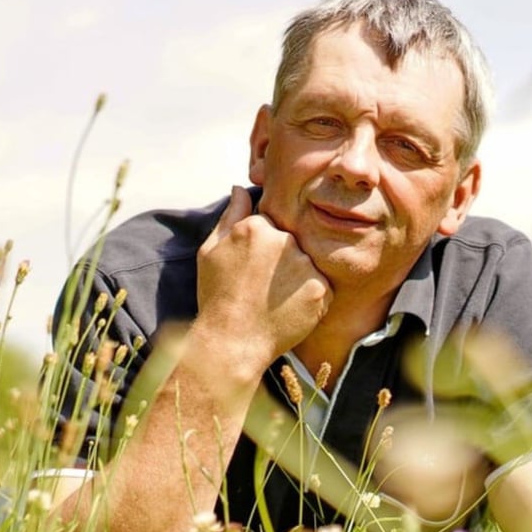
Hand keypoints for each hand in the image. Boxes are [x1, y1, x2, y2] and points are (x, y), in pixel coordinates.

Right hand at [196, 186, 331, 365]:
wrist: (231, 343)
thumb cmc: (216, 297)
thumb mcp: (210, 251)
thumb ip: (230, 216)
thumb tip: (240, 188)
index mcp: (256, 226)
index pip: (269, 226)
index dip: (259, 248)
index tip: (250, 269)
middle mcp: (284, 240)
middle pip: (290, 242)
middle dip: (278, 261)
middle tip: (260, 288)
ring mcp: (304, 264)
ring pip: (305, 264)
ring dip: (294, 278)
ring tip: (272, 301)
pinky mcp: (321, 288)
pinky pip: (320, 286)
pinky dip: (307, 297)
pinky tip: (286, 310)